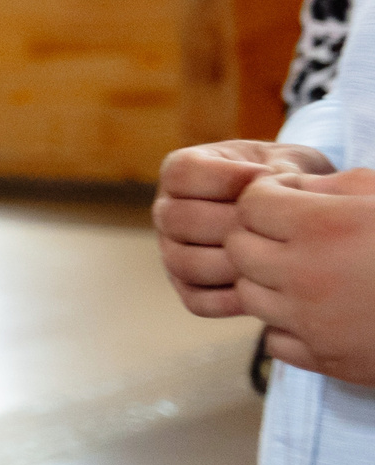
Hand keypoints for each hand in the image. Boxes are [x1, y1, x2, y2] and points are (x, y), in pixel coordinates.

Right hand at [154, 140, 333, 315]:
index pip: (181, 174)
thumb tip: (276, 183)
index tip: (266, 178)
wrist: (297, 219)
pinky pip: (197, 301)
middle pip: (178, 220)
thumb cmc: (290, 184)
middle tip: (273, 225)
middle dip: (231, 224)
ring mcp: (173, 252)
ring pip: (183, 264)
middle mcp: (167, 212)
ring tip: (273, 257)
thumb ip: (282, 169)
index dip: (223, 177)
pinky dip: (231, 299)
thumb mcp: (289, 163)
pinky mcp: (188, 288)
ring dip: (231, 263)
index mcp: (181, 172)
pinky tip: (267, 284)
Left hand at [230, 167, 374, 383]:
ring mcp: (312, 322)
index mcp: (322, 227)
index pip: (251, 204)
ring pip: (249, 295)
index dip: (267, 195)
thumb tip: (288, 189)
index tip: (290, 198)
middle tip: (289, 232)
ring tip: (305, 270)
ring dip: (267, 280)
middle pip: (239, 249)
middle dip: (257, 235)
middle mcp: (305, 275)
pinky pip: (274, 339)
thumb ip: (335, 186)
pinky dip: (287, 324)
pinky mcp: (326, 360)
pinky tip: (319, 310)